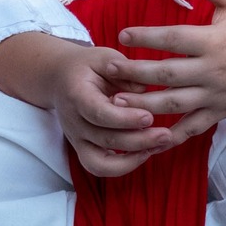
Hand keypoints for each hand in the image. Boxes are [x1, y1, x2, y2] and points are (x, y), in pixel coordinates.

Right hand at [45, 45, 175, 178]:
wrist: (59, 78)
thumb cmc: (88, 66)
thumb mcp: (105, 58)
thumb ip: (124, 71)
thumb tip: (143, 89)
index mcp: (77, 95)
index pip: (98, 113)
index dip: (124, 119)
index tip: (149, 117)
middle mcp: (74, 122)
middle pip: (104, 139)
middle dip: (138, 141)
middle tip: (166, 135)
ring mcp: (76, 139)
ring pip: (100, 162)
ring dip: (132, 160)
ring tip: (159, 147)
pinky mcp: (83, 148)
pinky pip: (100, 167)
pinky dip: (123, 166)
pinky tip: (147, 153)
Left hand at [108, 0, 225, 142]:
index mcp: (216, 41)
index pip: (175, 39)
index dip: (147, 37)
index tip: (123, 35)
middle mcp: (214, 70)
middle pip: (168, 74)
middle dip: (136, 72)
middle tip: (109, 70)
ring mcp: (216, 94)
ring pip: (175, 103)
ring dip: (144, 104)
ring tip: (117, 101)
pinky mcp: (220, 112)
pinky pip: (193, 127)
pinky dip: (171, 135)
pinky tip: (148, 136)